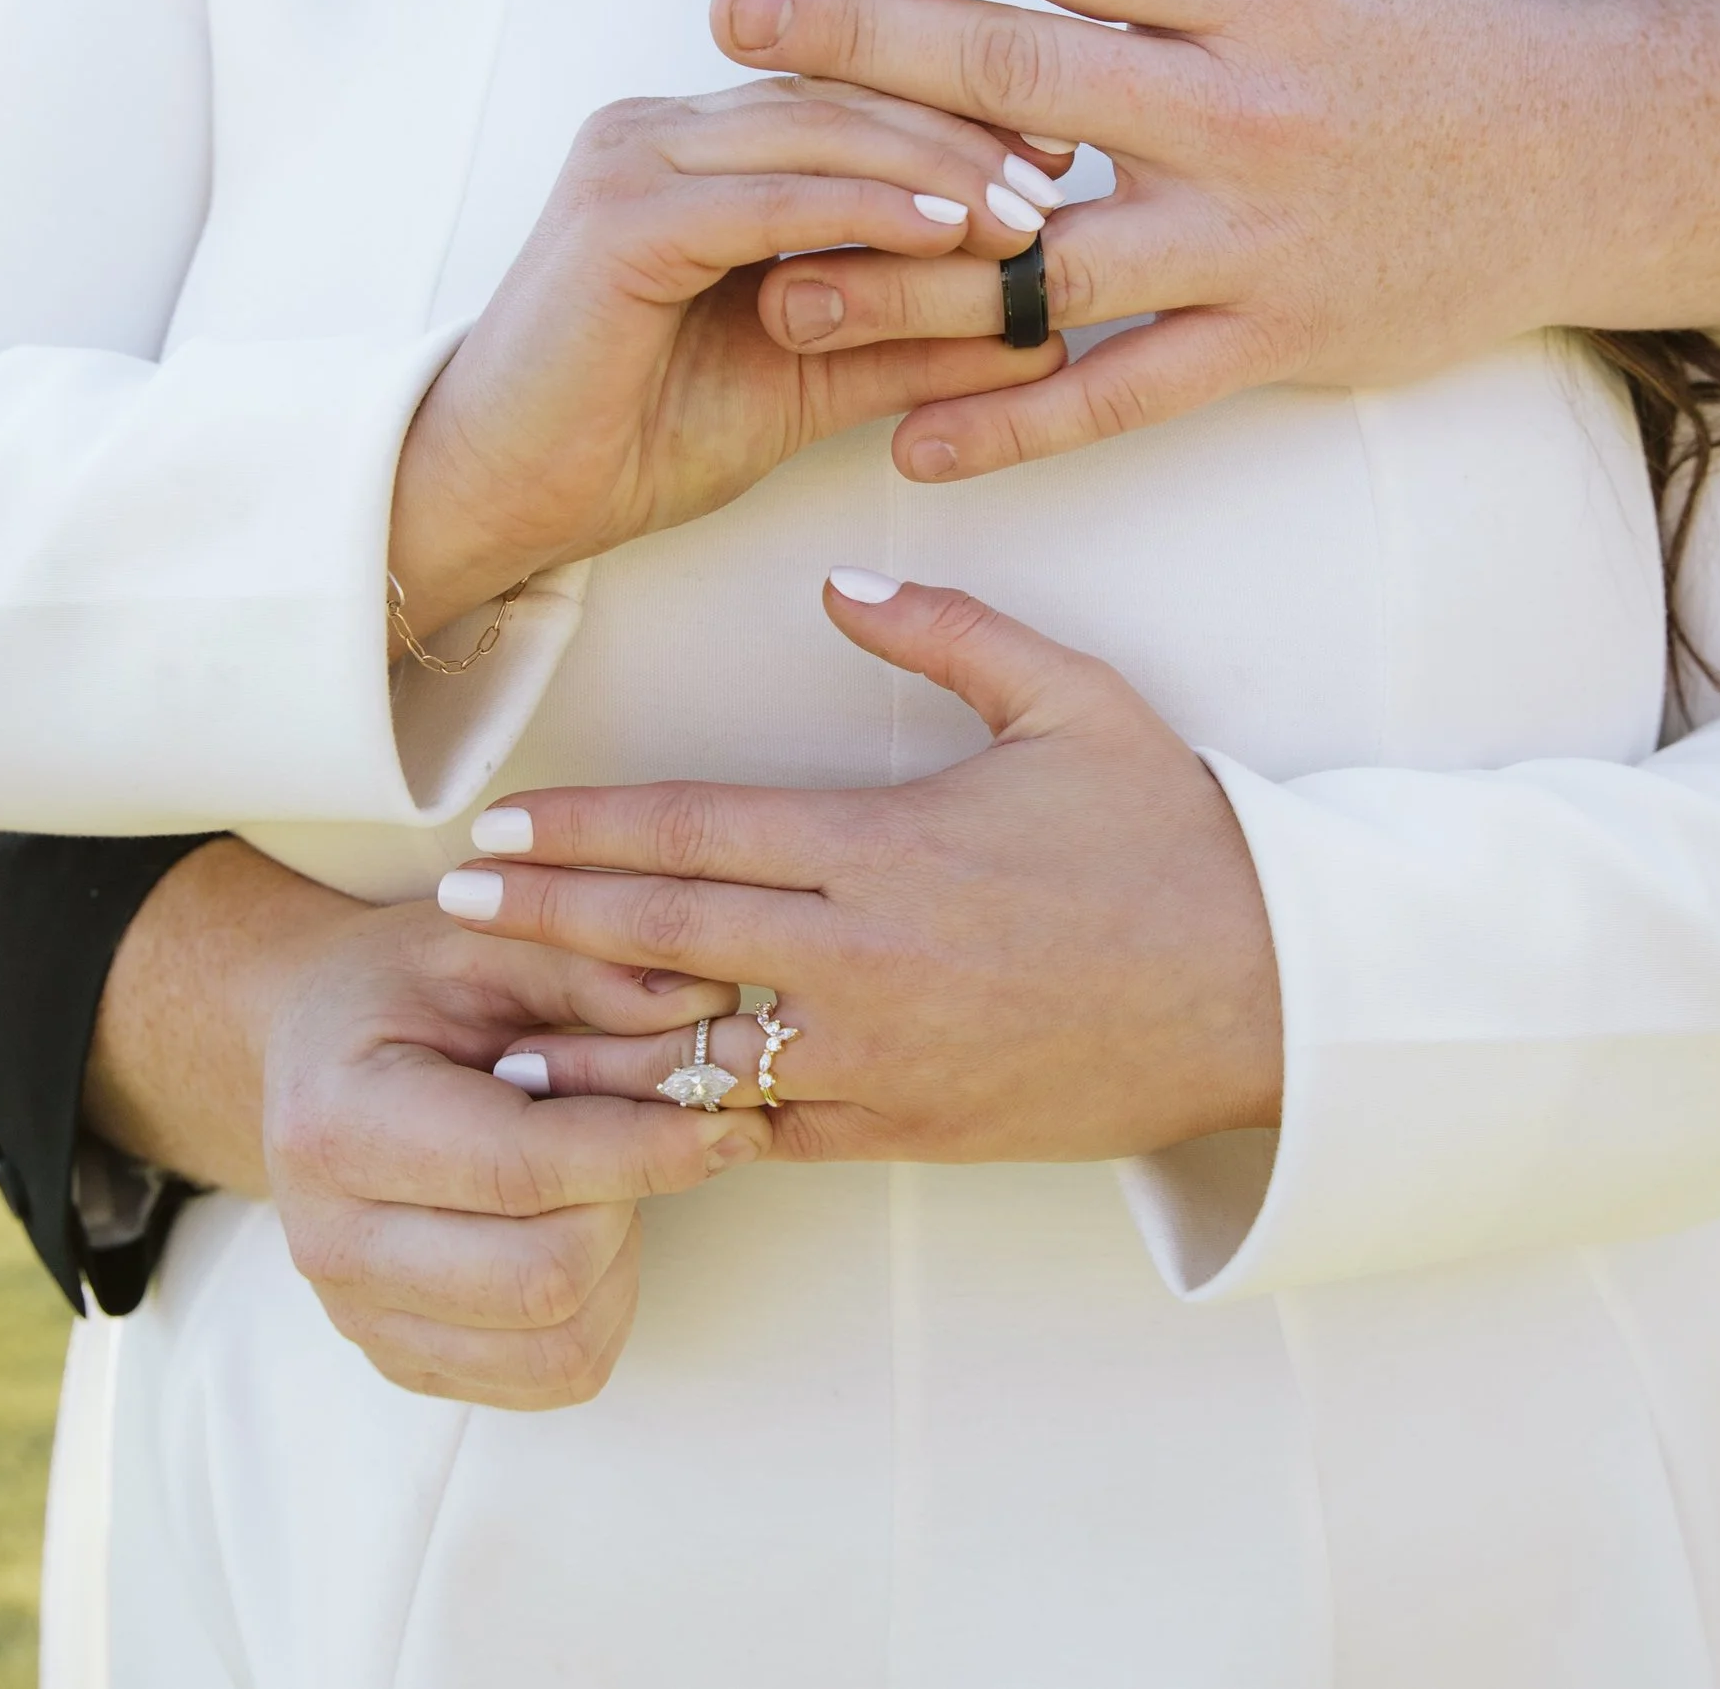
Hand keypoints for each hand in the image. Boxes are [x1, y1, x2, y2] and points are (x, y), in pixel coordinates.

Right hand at [261, 900, 768, 1406]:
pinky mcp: (407, 1360)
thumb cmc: (407, 988)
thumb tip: (709, 1003)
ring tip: (606, 1179)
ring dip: (624, 1261)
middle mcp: (332, 1239)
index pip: (522, 1169)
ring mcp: (362, 1316)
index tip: (726, 1119)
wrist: (313, 1051)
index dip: (643, 1151)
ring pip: (563, 1344)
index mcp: (340, 1121)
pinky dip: (603, 1307)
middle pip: (547, 1276)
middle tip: (650, 1135)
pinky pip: (555, 1374)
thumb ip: (597, 969)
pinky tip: (582, 1227)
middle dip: (631, 1202)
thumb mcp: (492, 940)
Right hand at [388, 80, 1067, 632]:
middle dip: (965, 131)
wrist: (501, 497)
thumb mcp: (808, 379)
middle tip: (1068, 175)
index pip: (848, 105)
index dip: (957, 123)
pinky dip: (865, 209)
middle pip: (842, 98)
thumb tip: (1041, 335)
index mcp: (698, 148)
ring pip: (814, 133)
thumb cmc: (635, 439)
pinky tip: (947, 229)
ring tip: (1030, 210)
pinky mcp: (619, 216)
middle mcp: (660, 129)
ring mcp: (632, 159)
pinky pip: (769, 197)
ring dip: (933, 166)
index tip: (1061, 162)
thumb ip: (909, 342)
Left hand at [434, 573, 1281, 1162]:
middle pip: (660, 938)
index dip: (581, 830)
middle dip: (543, 920)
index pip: (692, 832)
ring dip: (585, 1048)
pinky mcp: (907, 1128)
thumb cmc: (1175, 838)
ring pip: (692, 1057)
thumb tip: (839, 585)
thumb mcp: (1076, 701)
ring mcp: (878, 1056)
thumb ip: (949, 632)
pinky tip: (624, 1123)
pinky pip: (770, 1134)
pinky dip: (688, 1126)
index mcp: (885, 845)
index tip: (498, 824)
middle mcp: (861, 957)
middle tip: (449, 906)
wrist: (1270, 995)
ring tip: (493, 1042)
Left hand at [713, 0, 1719, 483]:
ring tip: (774, 286)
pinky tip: (910, 443)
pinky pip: (1125, 396)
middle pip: (1026, 78)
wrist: (1574, 169)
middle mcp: (1240, 111)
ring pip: (1057, 266)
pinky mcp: (1271, 347)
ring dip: (908, 278)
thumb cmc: (1417, 24)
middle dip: (867, 46)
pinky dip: (1019, 428)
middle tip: (730, 24)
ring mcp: (1252, 242)